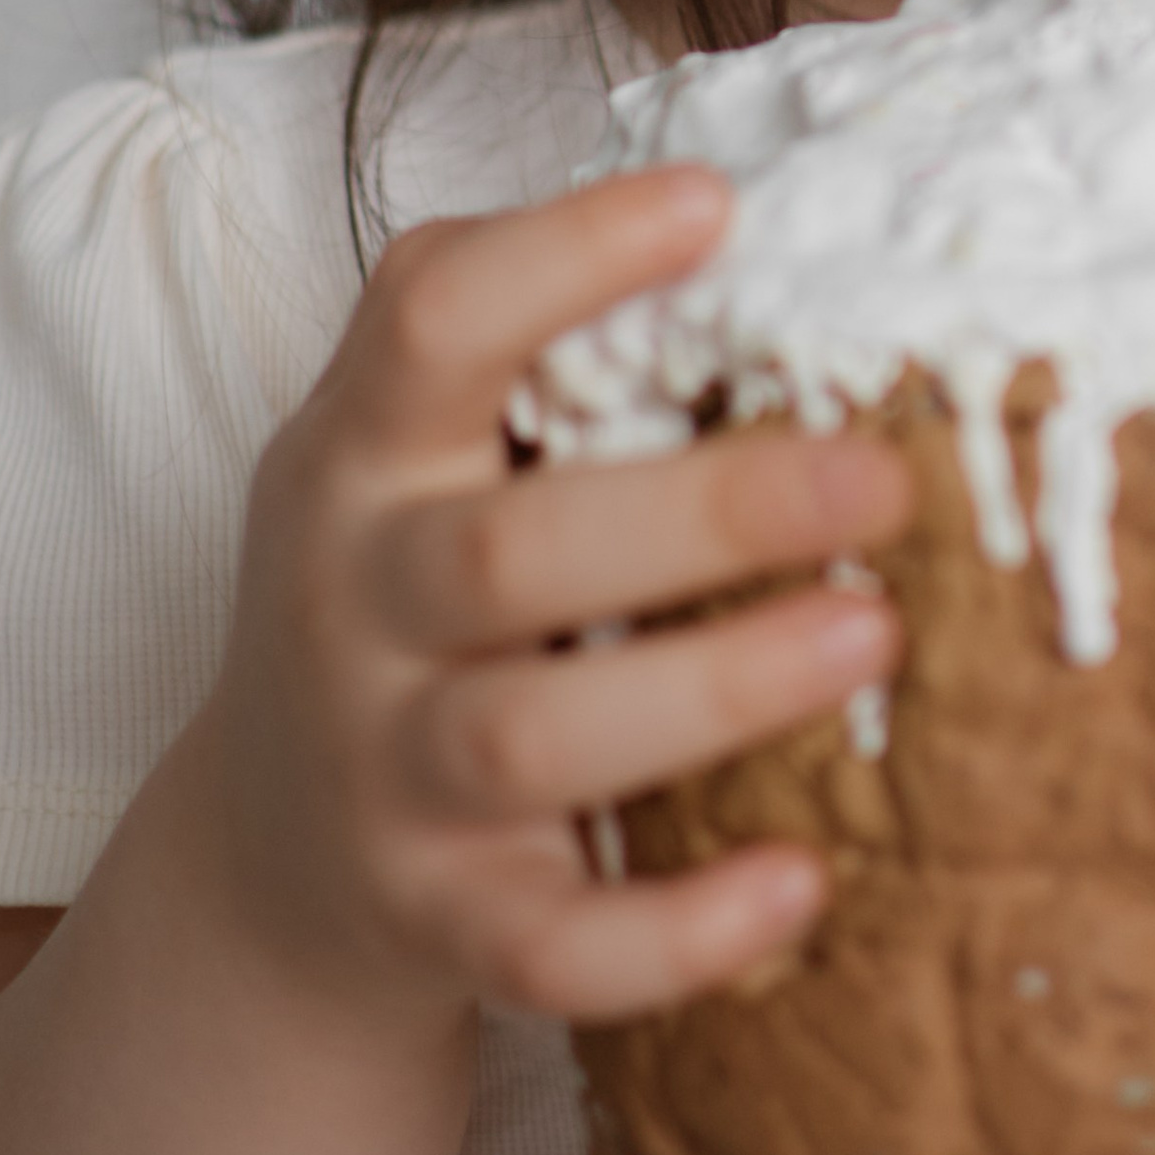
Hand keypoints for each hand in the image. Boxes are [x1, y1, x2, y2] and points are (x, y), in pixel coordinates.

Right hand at [190, 172, 908, 1035]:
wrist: (272, 857)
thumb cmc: (409, 591)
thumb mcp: (416, 448)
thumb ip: (541, 340)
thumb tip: (778, 221)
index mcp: (365, 452)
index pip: (428, 324)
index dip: (563, 258)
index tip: (715, 206)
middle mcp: (353, 607)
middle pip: (507, 555)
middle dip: (706, 511)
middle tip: (883, 476)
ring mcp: (388, 776)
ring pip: (531, 739)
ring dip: (714, 687)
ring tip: (875, 634)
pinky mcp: (443, 924)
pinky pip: (554, 948)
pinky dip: (678, 932)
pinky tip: (805, 883)